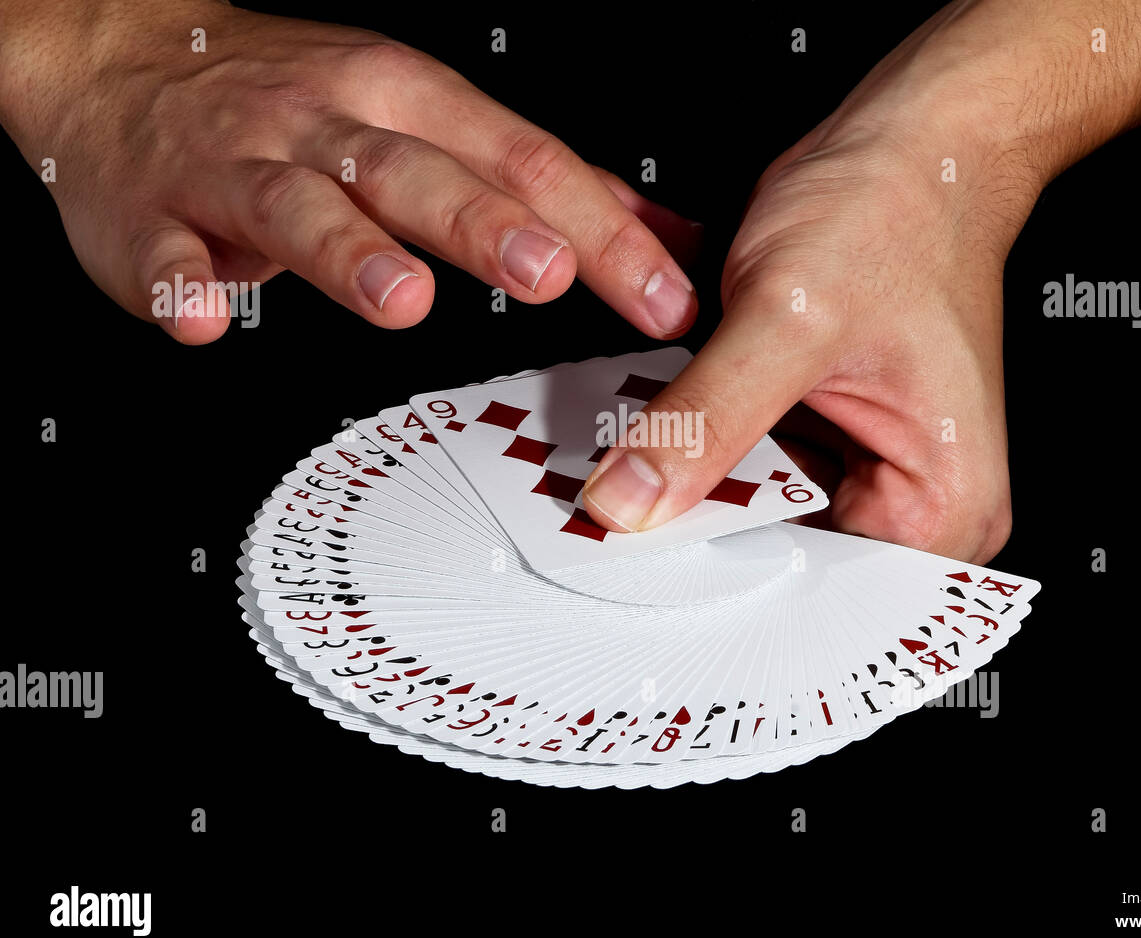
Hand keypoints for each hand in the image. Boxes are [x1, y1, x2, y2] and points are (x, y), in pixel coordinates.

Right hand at [0, 0, 698, 342]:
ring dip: (351, 253)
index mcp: (407, 103)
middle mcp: (330, 127)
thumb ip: (537, 182)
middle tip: (548, 272)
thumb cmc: (297, 103)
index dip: (601, 233)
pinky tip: (205, 317)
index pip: (524, 163)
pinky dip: (182, 285)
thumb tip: (657, 233)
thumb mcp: (430, 118)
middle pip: (419, 174)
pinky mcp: (157, 217)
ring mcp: (240, 168)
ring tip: (402, 298)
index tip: (660, 298)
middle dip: (488, 225)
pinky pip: (168, 253)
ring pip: (300, 207)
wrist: (127, 64)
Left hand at [582, 0, 1140, 561]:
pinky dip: (697, 457)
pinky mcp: (821, 440)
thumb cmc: (896, 213)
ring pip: (753, 522)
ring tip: (631, 481)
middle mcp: (907, 502)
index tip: (646, 580)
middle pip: (783, 566)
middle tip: (620, 526)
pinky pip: (744, 475)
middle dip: (699, 543)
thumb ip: (704, 420)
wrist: (913, 144)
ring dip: (689, 499)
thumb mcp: (789, 317)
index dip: (728, 592)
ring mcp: (861, 472)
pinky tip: (655, 446)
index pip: (823, 601)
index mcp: (940, 505)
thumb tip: (629, 503)